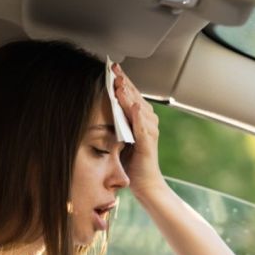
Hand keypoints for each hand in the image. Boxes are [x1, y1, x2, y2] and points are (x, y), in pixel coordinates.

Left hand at [112, 63, 165, 195]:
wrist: (146, 185)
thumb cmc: (133, 163)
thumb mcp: (121, 138)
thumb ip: (117, 124)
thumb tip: (104, 109)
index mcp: (141, 120)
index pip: (131, 96)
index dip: (123, 82)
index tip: (113, 69)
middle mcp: (149, 123)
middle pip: (136, 98)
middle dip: (125, 83)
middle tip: (115, 69)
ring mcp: (150, 132)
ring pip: (139, 109)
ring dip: (130, 95)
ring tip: (120, 83)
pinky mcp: (148, 144)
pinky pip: (142, 127)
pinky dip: (138, 116)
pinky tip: (133, 106)